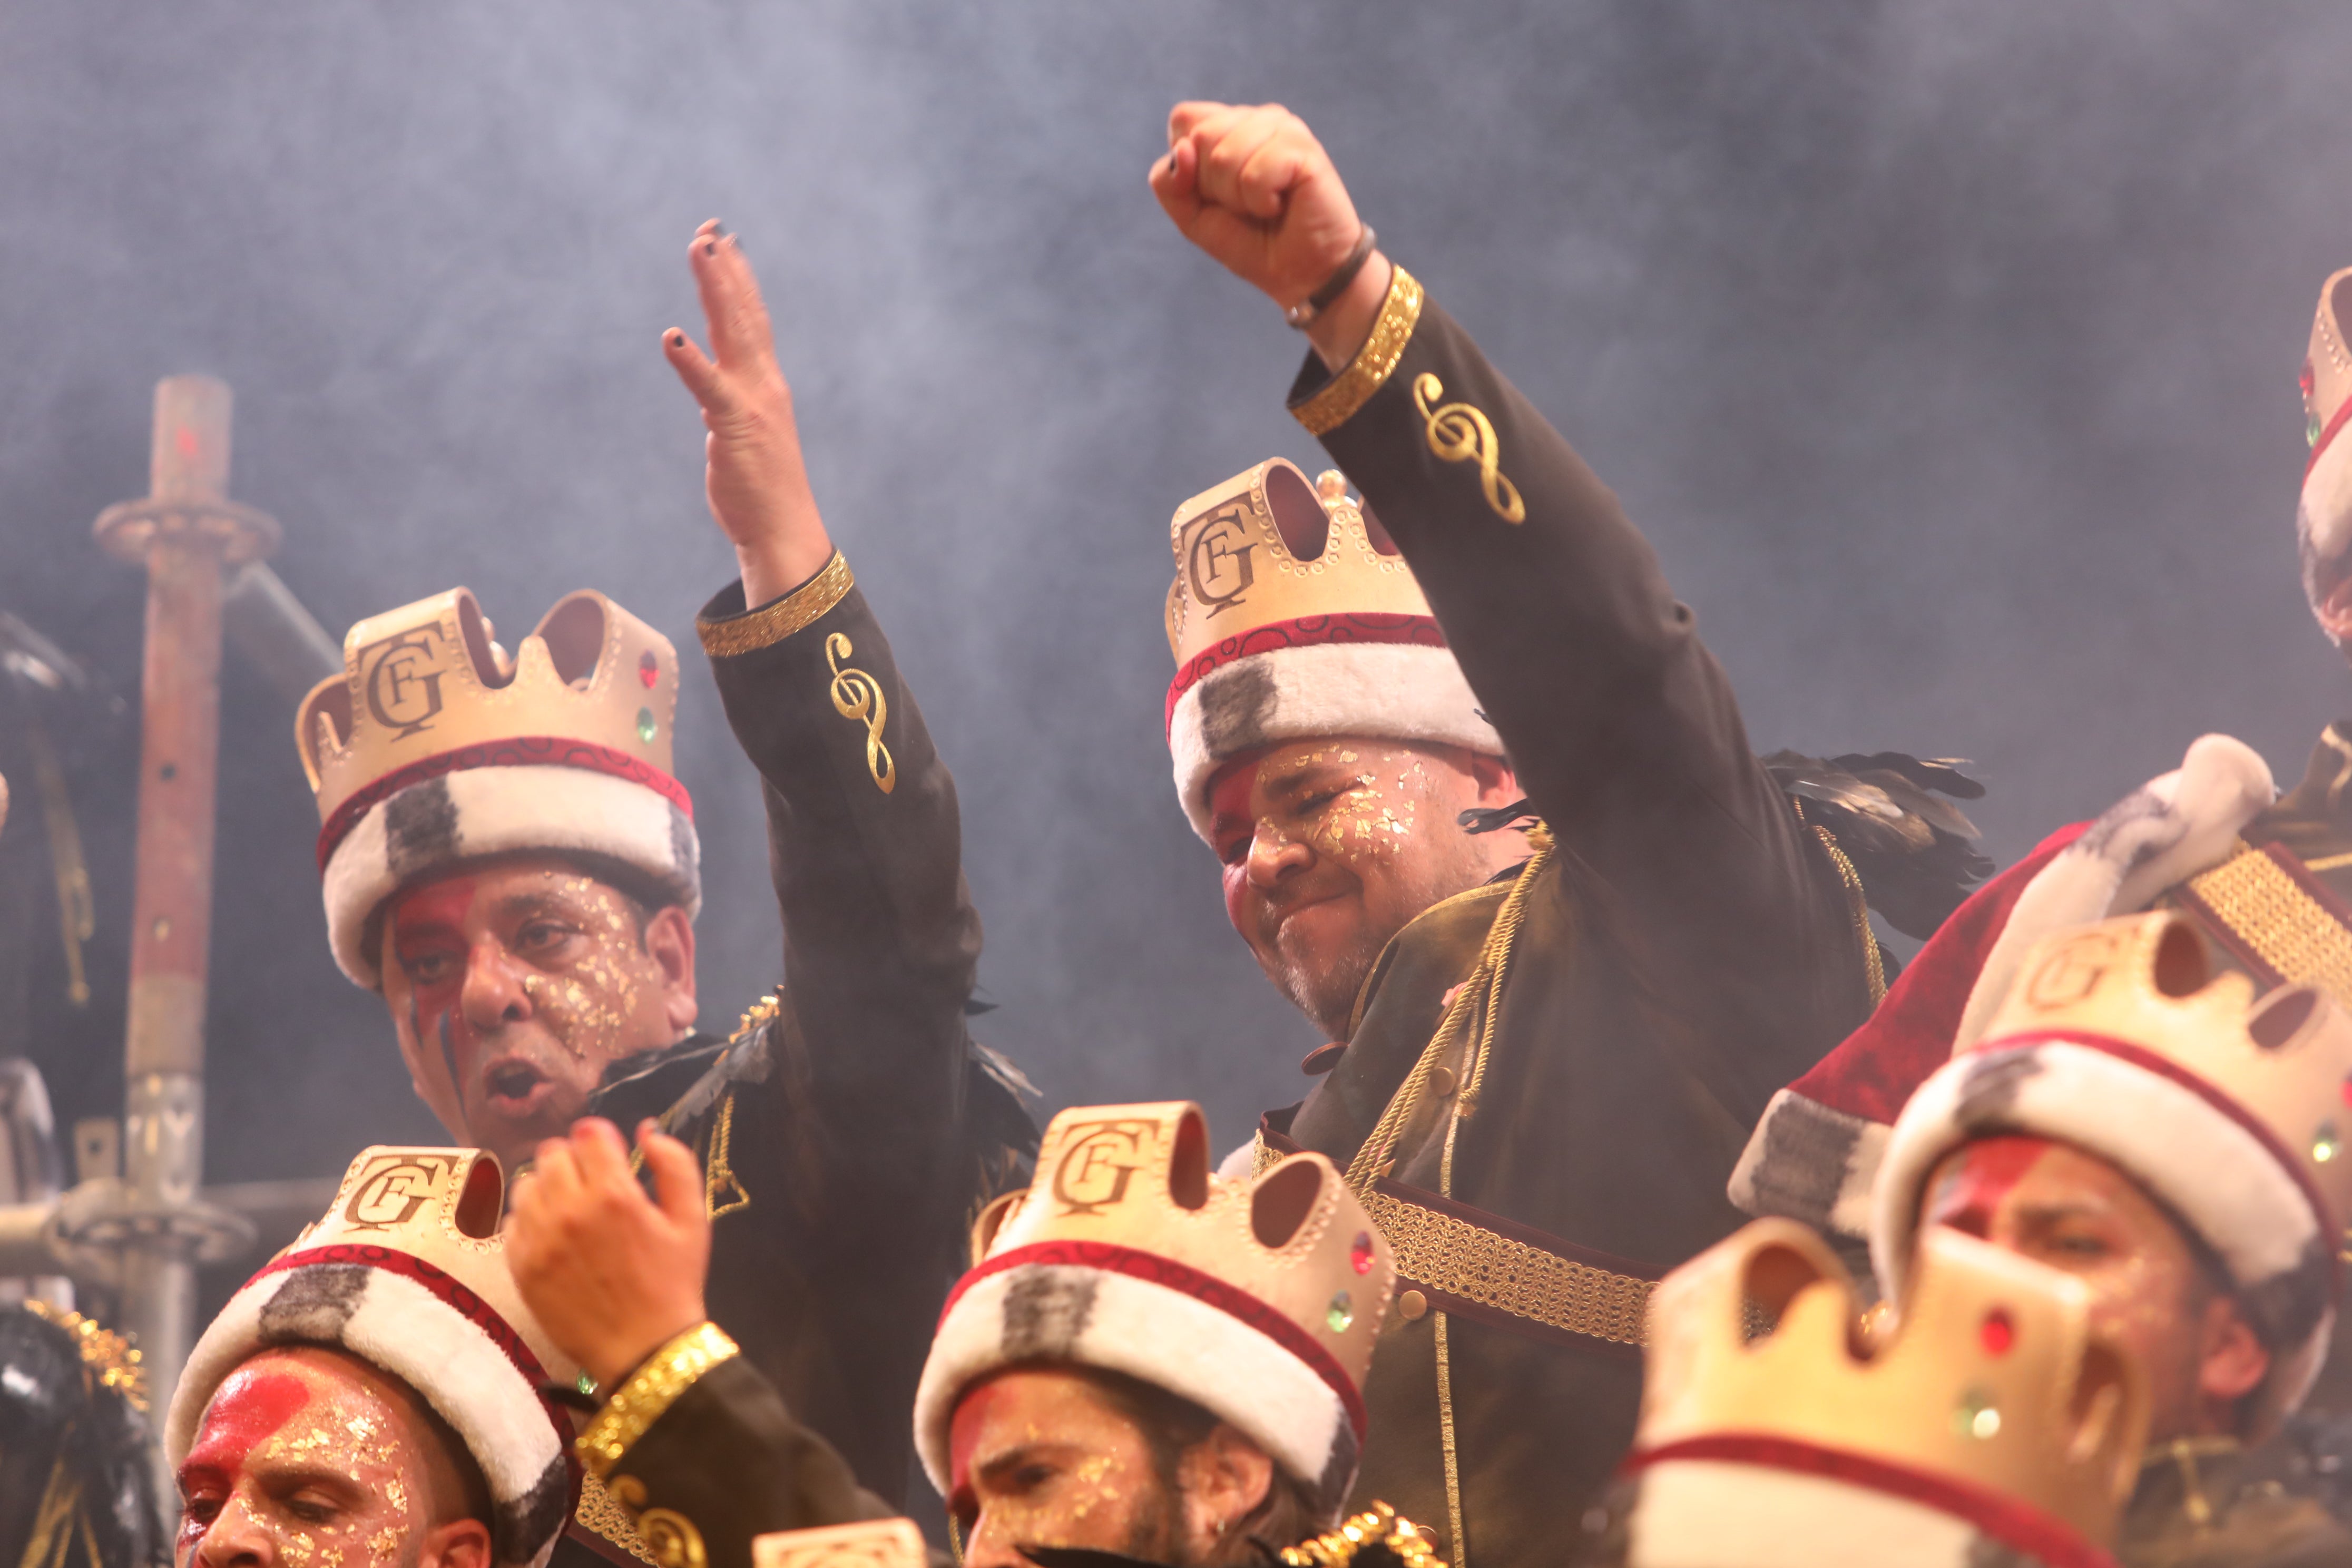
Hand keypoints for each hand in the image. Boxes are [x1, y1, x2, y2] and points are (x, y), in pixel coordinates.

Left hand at [507, 1117, 710, 1389]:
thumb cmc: (672, 1284)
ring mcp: (540, 1240)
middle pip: (553, 1153)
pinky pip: (512, 1222)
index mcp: (615, 1194)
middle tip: (590, 1180)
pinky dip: (530, 1219)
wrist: (642, 1350)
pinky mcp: (521, 1267)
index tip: (607, 1151)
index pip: (588, 1134)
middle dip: (574, 1158)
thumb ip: (675, 1165)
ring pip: (527, 1183)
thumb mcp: (693, 1220)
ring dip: (548, 1185)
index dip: (600, 1136)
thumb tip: (648, 1131)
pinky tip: (552, 1233)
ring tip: (568, 1205)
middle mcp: (571, 1211)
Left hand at [664, 221, 832, 606]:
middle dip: (726, 268)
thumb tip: (711, 392)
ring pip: (733, 331)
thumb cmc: (763, 488)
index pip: (752, 318)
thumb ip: (729, 404)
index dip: (737, 277)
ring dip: (716, 288)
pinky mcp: (735, 424)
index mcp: (766, 383)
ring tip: (700, 250)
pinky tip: (672, 336)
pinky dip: (690, 360)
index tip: (722, 240)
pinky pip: (708, 386)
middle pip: (744, 312)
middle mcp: (764, 382)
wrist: (782, 529)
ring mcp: (752, 400)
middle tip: (708, 229)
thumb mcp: (747, 433)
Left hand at [1149, 103, 1390, 368]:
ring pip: (1223, 156)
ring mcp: (1283, 127)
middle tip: (1245, 205)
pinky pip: (1254, 175)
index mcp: (1229, 124)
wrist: (1301, 274)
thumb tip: (1182, 149)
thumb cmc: (1252, 242)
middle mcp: (1256, 117)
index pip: (1183, 120)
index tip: (1215, 194)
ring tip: (1265, 206)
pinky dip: (1260, 203)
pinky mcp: (1303, 147)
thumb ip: (1168, 181)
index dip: (1187, 167)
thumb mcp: (1193, 216)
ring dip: (1237, 198)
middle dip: (1213, 187)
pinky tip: (1281, 205)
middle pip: (1199, 137)